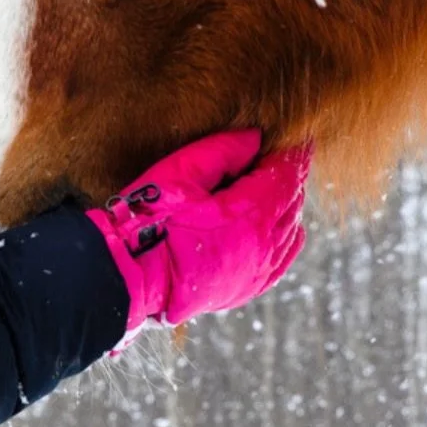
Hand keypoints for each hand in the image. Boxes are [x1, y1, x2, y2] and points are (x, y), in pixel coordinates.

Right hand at [86, 131, 309, 350]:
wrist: (133, 275)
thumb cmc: (152, 219)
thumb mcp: (181, 172)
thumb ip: (222, 150)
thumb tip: (254, 137)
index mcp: (251, 214)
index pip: (287, 174)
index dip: (291, 153)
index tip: (291, 138)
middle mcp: (264, 245)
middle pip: (293, 201)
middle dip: (287, 176)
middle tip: (275, 157)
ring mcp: (258, 271)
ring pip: (291, 230)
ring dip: (286, 205)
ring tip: (271, 186)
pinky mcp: (247, 288)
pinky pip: (282, 260)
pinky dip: (285, 238)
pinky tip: (277, 226)